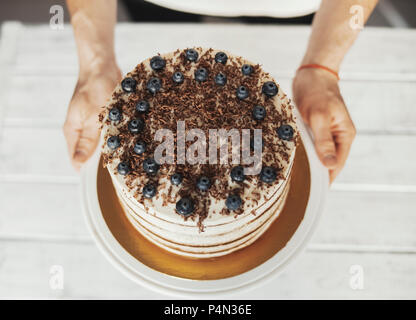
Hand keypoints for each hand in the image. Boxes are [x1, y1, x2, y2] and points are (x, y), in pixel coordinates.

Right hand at [63, 60, 120, 170]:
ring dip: (112, 149)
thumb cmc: (94, 88)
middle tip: (121, 170)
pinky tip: (130, 143)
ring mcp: (91, 124)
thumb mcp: (92, 117)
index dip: (89, 171)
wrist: (102, 66)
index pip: (76, 160)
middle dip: (103, 161)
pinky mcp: (102, 118)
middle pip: (89, 154)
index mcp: (72, 131)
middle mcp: (80, 130)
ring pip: (100, 144)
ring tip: (128, 159)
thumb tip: (79, 164)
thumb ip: (87, 140)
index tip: (106, 178)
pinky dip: (116, 138)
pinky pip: (108, 133)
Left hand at [292, 68, 355, 182]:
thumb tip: (329, 166)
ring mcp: (326, 133)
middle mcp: (337, 137)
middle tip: (298, 188)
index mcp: (344, 135)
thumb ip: (323, 141)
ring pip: (317, 154)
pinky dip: (302, 152)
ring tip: (292, 178)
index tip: (312, 192)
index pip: (336, 164)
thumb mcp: (319, 116)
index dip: (325, 179)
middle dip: (315, 174)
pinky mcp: (315, 129)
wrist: (311, 74)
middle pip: (327, 162)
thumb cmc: (317, 91)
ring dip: (307, 164)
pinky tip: (290, 159)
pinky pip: (309, 146)